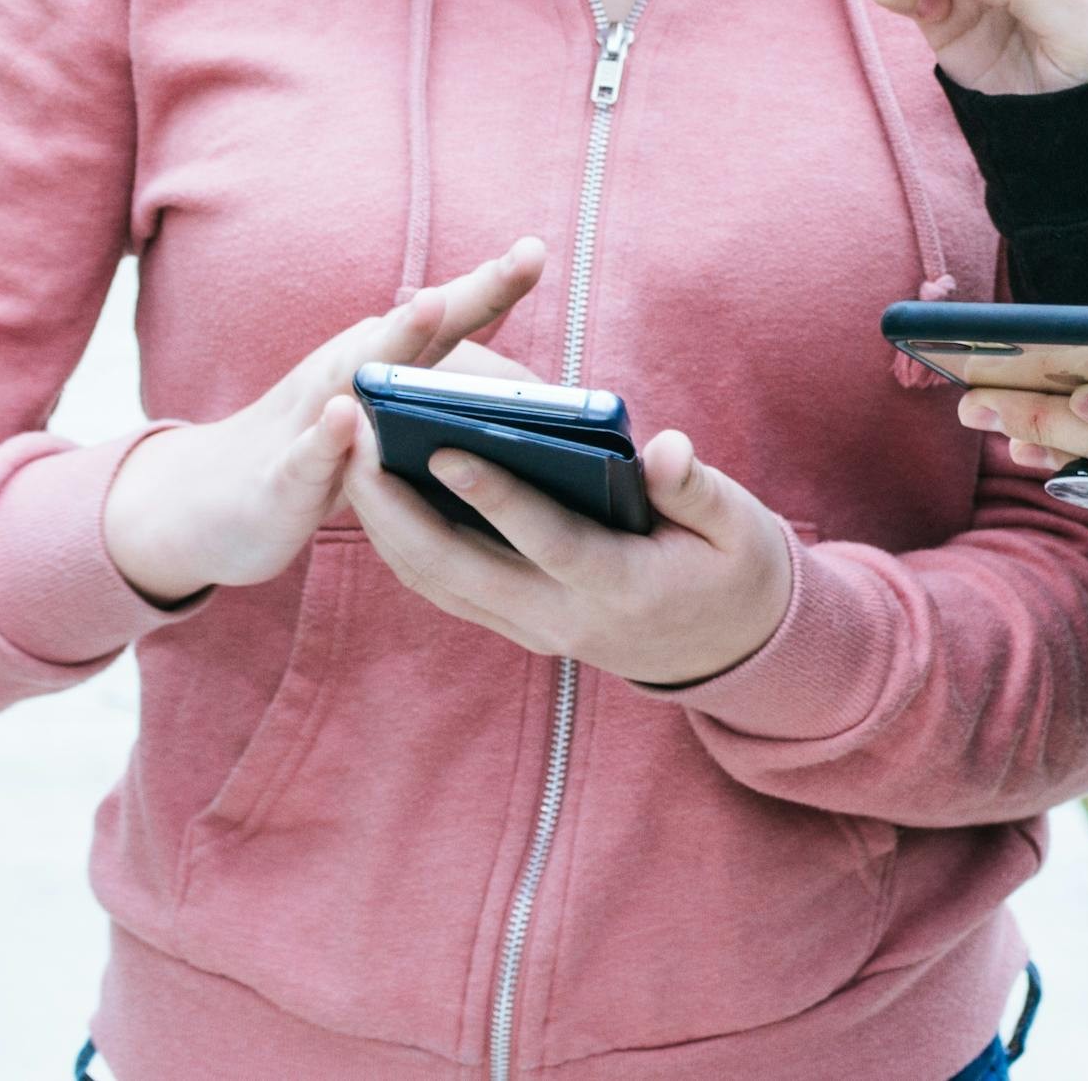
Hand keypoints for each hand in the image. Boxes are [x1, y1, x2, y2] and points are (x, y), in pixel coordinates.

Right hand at [101, 239, 547, 604]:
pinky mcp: (282, 476)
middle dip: (469, 293)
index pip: (448, 320)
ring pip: (357, 375)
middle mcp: (349, 372)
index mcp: (382, 361)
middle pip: (415, 329)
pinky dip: (325, 438)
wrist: (209, 502)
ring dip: (394, 341)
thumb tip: (530, 395)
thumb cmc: (320, 452)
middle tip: (522, 257)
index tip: (537, 249)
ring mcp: (312, 418)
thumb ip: (444, 396)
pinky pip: (306, 456)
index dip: (493, 286)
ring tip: (432, 304)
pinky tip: (344, 417)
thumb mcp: (385, 417)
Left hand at [341, 420, 794, 688]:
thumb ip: (695, 488)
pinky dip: (403, 544)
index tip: (443, 447)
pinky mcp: (518, 625)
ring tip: (351, 454)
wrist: (729, 648)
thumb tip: (666, 448)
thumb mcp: (736, 524)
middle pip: (461, 570)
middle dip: (398, 509)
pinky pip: (445, 588)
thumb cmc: (732, 566)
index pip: (547, 540)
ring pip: (439, 584)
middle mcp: (565, 618)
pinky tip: (379, 493)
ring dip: (386, 526)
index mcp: (623, 586)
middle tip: (357, 440)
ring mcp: (534, 629)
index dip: (496, 497)